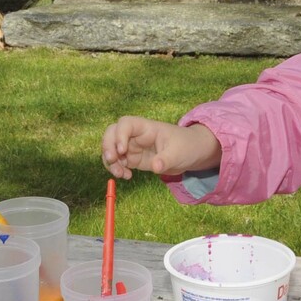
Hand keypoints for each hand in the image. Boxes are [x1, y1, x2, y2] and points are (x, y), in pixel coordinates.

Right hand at [101, 117, 221, 179]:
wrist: (192, 153)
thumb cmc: (187, 146)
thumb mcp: (179, 153)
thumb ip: (166, 159)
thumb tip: (155, 167)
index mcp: (146, 127)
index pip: (125, 124)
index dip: (119, 135)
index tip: (122, 150)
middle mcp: (136, 135)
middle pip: (112, 133)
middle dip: (107, 146)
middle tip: (112, 161)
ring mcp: (133, 147)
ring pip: (112, 149)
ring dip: (111, 161)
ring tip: (121, 174)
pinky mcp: (133, 159)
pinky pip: (118, 162)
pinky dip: (117, 169)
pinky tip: (127, 176)